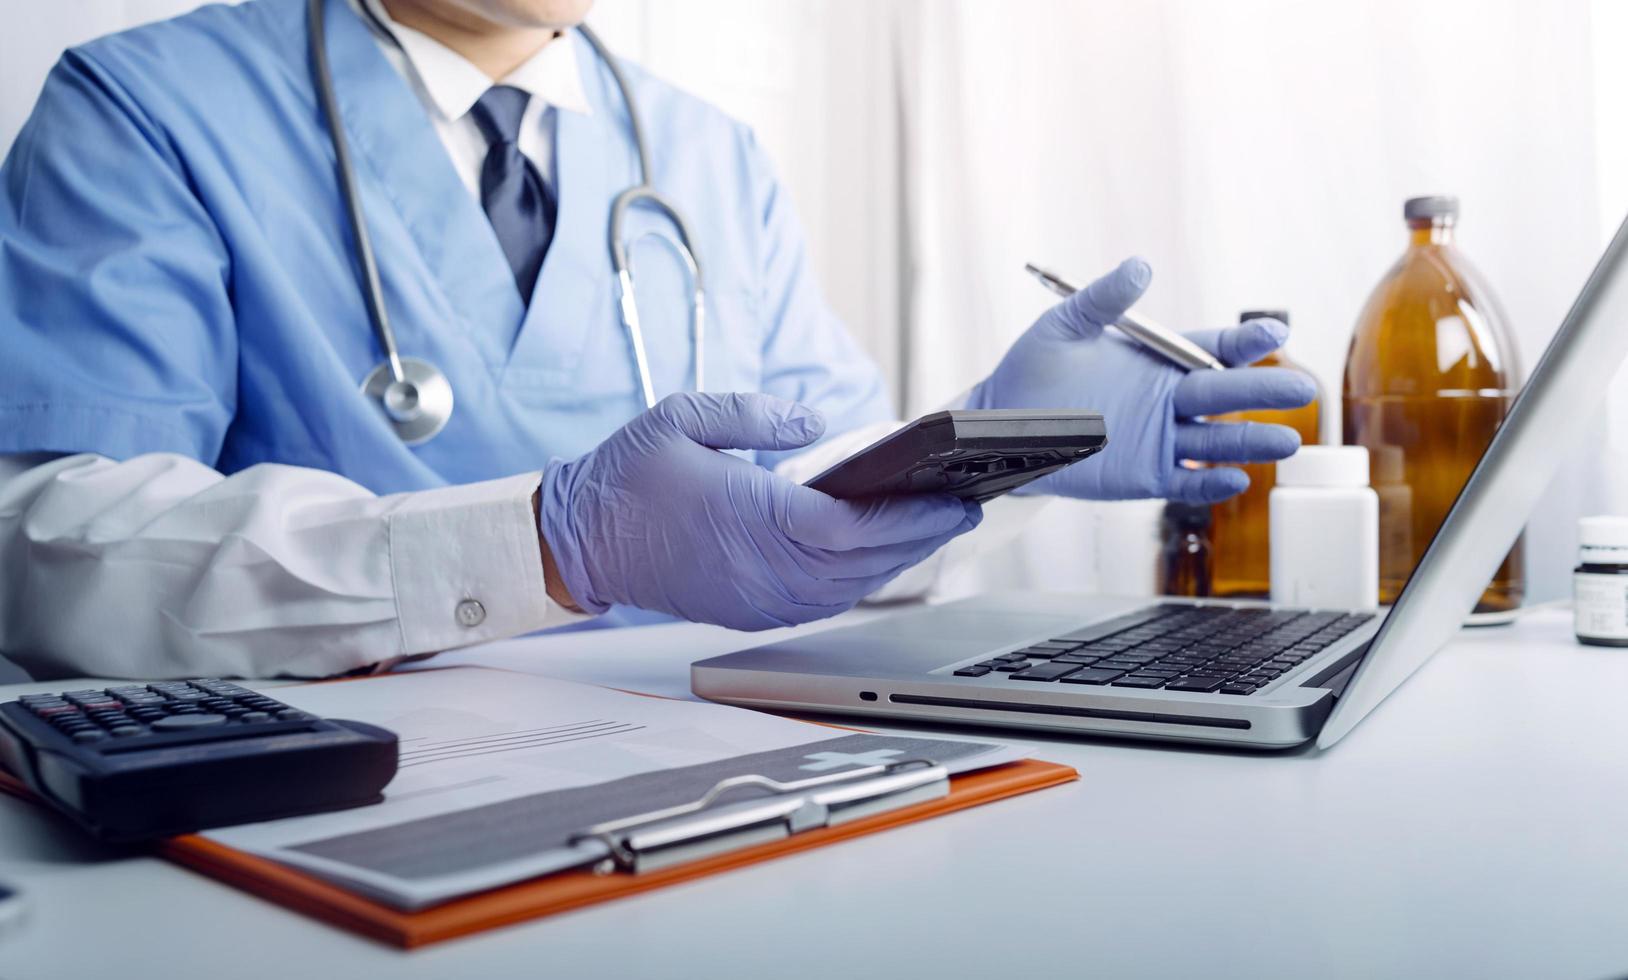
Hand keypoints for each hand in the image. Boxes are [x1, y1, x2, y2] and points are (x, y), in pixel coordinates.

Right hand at [538, 392, 982, 629]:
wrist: (580, 541)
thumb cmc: (627, 476)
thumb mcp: (685, 416)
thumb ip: (755, 414)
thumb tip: (814, 422)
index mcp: (751, 520)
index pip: (851, 529)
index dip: (909, 518)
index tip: (951, 498)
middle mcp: (762, 570)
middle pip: (864, 563)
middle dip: (921, 537)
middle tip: (965, 509)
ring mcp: (758, 599)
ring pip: (850, 589)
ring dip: (897, 561)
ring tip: (933, 528)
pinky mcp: (751, 612)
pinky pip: (823, 603)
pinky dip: (861, 580)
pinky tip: (879, 555)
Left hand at [969, 257, 1316, 502]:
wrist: (1000, 425)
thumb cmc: (1033, 369)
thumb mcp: (1066, 326)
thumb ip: (1104, 299)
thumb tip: (1140, 266)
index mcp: (1160, 358)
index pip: (1215, 348)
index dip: (1245, 342)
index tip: (1272, 334)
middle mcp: (1170, 398)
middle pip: (1226, 394)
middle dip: (1263, 391)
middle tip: (1301, 389)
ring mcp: (1161, 438)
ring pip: (1216, 440)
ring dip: (1251, 441)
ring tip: (1288, 441)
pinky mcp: (1145, 474)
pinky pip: (1186, 481)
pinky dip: (1211, 483)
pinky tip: (1236, 479)